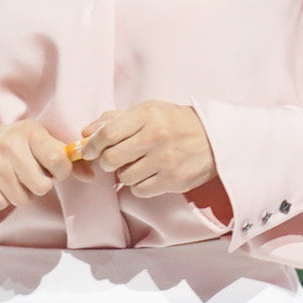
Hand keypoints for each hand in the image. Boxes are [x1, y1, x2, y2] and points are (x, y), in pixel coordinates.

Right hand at [0, 117, 75, 210]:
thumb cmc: (11, 141)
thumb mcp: (37, 139)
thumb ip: (65, 157)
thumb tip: (91, 176)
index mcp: (29, 133)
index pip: (58, 160)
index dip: (61, 172)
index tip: (55, 170)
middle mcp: (10, 148)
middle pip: (42, 187)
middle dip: (39, 185)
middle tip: (30, 174)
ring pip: (23, 199)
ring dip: (22, 193)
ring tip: (13, 178)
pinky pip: (4, 204)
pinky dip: (4, 198)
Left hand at [75, 102, 217, 199]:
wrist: (217, 139)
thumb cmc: (178, 123)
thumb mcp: (150, 111)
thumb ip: (116, 119)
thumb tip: (86, 132)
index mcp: (148, 116)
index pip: (108, 133)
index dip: (92, 145)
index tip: (88, 151)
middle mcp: (156, 136)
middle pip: (111, 158)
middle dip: (107, 162)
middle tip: (115, 159)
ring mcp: (166, 160)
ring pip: (124, 177)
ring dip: (125, 174)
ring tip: (139, 165)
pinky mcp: (173, 179)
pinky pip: (140, 190)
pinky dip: (139, 186)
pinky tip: (149, 175)